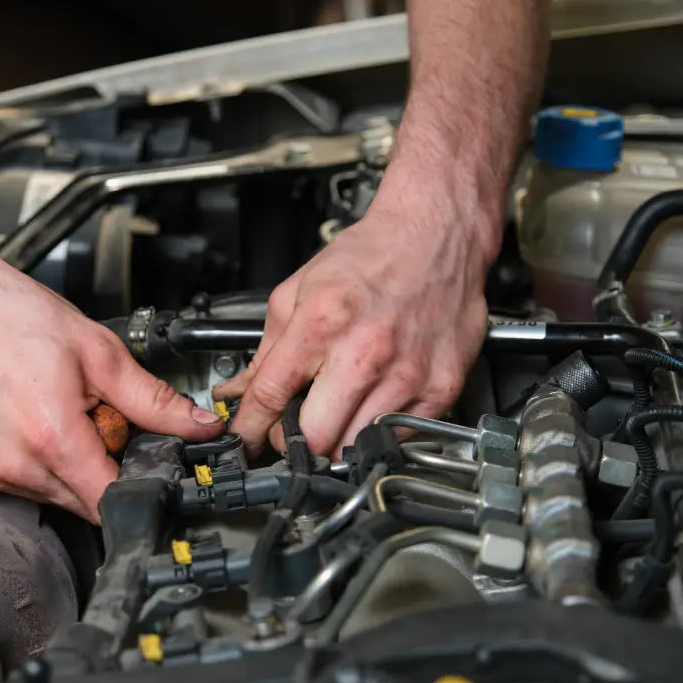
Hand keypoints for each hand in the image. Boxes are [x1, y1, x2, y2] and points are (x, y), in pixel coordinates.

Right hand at [0, 239, 223, 522]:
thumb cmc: (11, 317)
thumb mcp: (99, 352)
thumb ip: (154, 399)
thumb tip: (198, 424)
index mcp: (51, 440)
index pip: (112, 502)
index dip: (139, 483)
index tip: (144, 457)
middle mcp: (16, 467)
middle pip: (86, 502)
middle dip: (104, 468)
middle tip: (97, 418)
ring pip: (56, 496)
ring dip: (72, 465)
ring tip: (61, 412)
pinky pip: (25, 484)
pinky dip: (41, 461)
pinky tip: (34, 419)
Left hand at [215, 190, 497, 457]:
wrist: (436, 235)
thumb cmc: (372, 257)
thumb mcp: (300, 289)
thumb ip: (268, 347)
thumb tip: (241, 390)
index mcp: (323, 324)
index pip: (270, 396)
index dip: (249, 428)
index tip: (245, 441)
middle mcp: (365, 353)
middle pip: (316, 440)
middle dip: (296, 443)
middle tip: (295, 429)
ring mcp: (407, 375)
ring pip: (357, 447)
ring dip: (339, 439)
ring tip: (337, 412)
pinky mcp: (440, 388)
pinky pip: (400, 436)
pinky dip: (379, 430)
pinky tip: (373, 404)